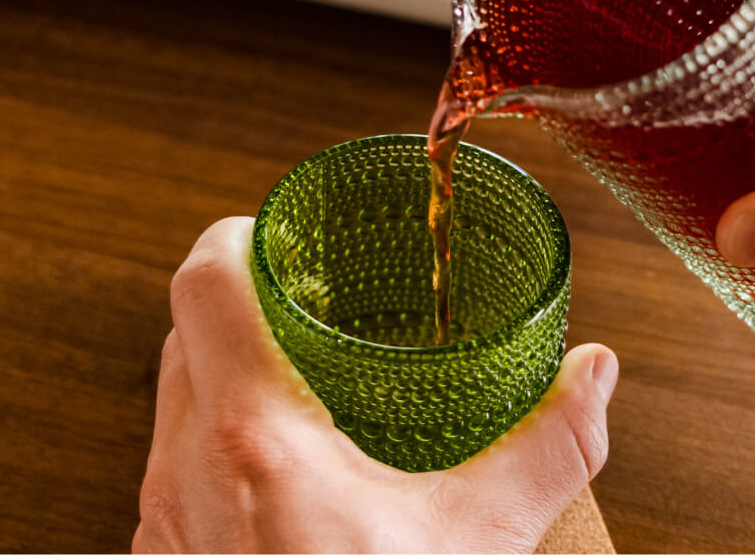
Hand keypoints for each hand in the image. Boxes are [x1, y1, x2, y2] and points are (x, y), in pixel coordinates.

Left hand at [135, 217, 619, 552]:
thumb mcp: (478, 543)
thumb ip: (546, 447)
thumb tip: (593, 375)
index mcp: (251, 434)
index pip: (203, 274)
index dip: (243, 231)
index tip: (293, 231)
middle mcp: (183, 469)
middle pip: (184, 332)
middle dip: (249, 302)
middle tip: (319, 300)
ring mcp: (161, 522)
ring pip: (173, 406)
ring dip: (230, 377)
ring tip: (310, 385)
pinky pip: (174, 476)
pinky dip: (219, 452)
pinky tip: (288, 480)